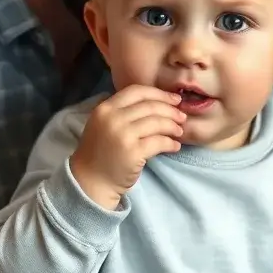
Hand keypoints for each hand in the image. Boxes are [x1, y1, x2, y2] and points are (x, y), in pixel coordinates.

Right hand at [70, 85, 186, 208]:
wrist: (90, 181)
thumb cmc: (100, 153)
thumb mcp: (103, 124)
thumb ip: (123, 111)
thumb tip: (157, 102)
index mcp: (105, 108)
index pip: (137, 91)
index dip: (159, 93)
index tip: (174, 100)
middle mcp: (113, 118)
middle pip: (150, 106)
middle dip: (171, 111)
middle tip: (182, 117)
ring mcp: (123, 135)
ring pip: (157, 123)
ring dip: (173, 126)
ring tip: (179, 131)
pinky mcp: (133, 152)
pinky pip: (159, 142)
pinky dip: (171, 143)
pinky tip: (175, 146)